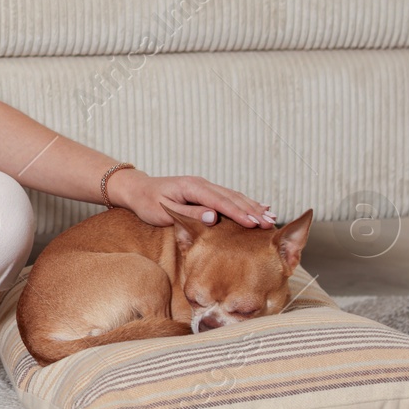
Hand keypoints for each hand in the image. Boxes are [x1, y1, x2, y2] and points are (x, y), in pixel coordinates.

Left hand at [107, 169, 274, 228]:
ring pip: (233, 196)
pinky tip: (257, 208)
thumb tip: (214, 218)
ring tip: (270, 217)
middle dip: (252, 210)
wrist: (137, 190)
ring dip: (252, 206)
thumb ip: (190, 214)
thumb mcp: (165, 211)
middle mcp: (201, 184)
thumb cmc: (148, 202)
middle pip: (231, 197)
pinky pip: (228, 197)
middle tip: (270, 223)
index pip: (220, 201)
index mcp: (192, 187)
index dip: (239, 213)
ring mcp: (204, 186)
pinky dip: (244, 203)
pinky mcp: (204, 191)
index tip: (254, 223)